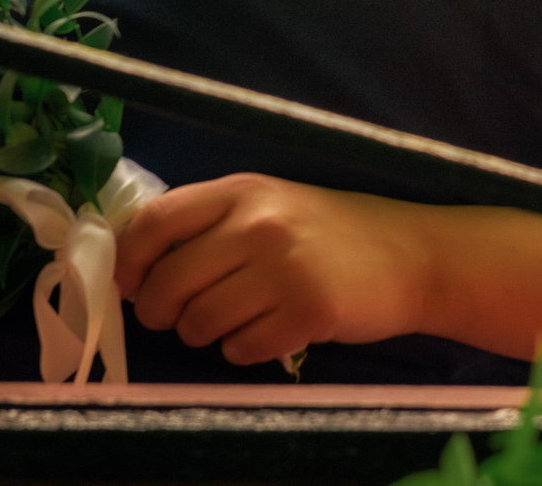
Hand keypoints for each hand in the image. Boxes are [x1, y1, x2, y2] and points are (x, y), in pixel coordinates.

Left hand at [112, 173, 438, 366]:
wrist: (412, 254)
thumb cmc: (332, 231)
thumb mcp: (271, 204)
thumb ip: (212, 223)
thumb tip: (138, 264)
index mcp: (242, 190)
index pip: (156, 222)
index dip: (130, 260)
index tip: (130, 283)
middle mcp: (259, 224)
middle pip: (168, 283)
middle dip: (160, 312)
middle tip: (176, 317)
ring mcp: (285, 269)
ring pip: (199, 323)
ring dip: (205, 334)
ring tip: (235, 320)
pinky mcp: (308, 312)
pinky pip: (241, 349)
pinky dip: (244, 350)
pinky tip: (268, 332)